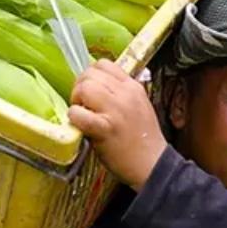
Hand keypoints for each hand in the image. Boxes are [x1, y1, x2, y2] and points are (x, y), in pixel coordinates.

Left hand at [68, 60, 167, 190]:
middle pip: (90, 74)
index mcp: (133, 87)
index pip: (103, 64)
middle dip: (80, 87)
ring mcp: (116, 111)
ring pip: (84, 88)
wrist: (152, 163)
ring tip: (82, 114)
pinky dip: (74, 118)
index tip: (90, 90)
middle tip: (82, 104)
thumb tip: (95, 86)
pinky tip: (80, 125)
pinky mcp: (105, 129)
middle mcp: (125, 95)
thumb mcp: (139, 106)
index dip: (90, 75)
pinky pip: (78, 113)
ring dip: (76, 100)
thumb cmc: (143, 139)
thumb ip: (121, 93)